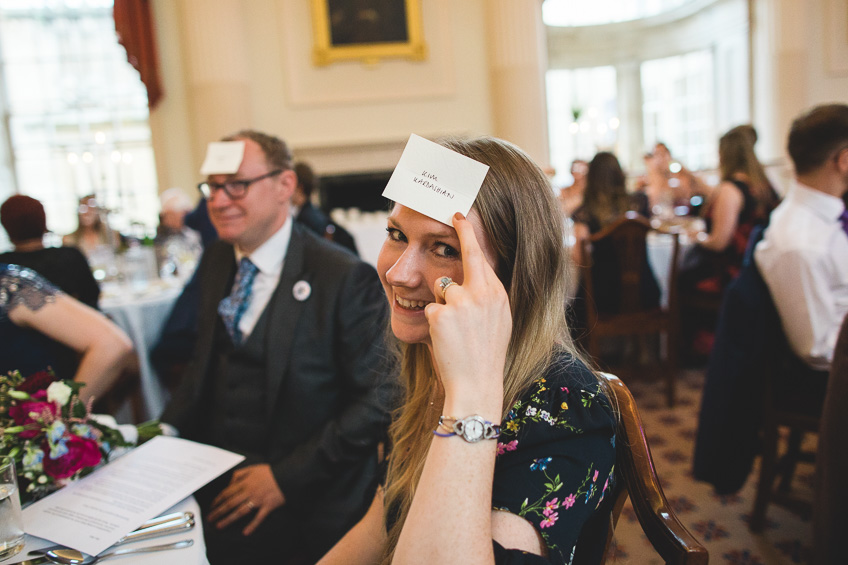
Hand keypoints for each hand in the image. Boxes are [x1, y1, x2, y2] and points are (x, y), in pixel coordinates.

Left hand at [208, 464, 284, 535]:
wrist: (287, 474)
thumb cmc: (270, 472)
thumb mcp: (253, 468)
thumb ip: (239, 474)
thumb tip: (230, 483)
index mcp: (245, 483)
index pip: (227, 492)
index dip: (218, 500)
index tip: (211, 507)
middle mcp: (249, 492)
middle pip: (231, 503)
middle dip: (218, 512)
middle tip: (210, 519)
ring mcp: (259, 500)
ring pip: (241, 511)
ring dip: (229, 519)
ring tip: (220, 526)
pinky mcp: (268, 506)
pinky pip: (259, 517)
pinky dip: (252, 525)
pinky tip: (245, 532)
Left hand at [424, 213, 510, 416]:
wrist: (477, 383)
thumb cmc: (487, 356)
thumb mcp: (500, 321)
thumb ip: (489, 297)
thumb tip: (478, 278)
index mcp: (497, 294)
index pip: (481, 257)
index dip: (470, 235)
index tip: (461, 216)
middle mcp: (482, 293)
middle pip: (463, 259)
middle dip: (460, 235)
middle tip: (453, 214)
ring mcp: (460, 301)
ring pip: (441, 288)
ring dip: (442, 304)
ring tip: (454, 331)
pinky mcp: (441, 313)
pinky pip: (431, 308)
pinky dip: (434, 323)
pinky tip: (446, 339)